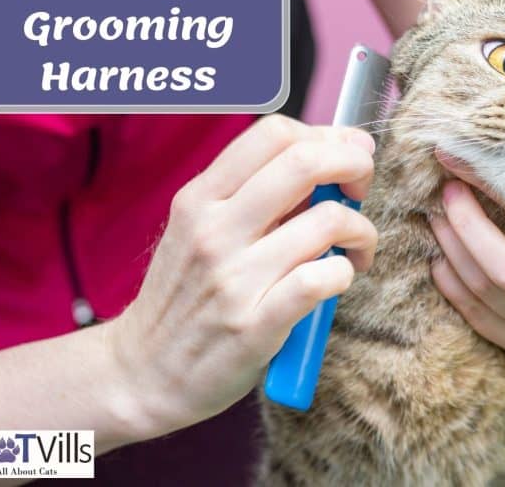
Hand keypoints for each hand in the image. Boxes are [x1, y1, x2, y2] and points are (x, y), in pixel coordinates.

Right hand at [104, 115, 376, 438]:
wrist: (144, 373)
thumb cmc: (184, 296)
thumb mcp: (199, 230)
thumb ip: (253, 196)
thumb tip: (326, 162)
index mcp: (200, 198)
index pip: (274, 132)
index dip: (325, 136)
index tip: (345, 155)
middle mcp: (214, 230)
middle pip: (304, 162)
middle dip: (354, 166)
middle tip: (360, 190)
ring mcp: (234, 278)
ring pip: (327, 222)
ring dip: (361, 231)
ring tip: (355, 250)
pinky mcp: (255, 324)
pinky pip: (321, 279)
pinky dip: (345, 273)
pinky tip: (338, 279)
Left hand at [430, 155, 504, 362]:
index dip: (491, 190)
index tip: (461, 160)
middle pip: (502, 270)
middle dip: (464, 227)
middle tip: (447, 192)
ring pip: (484, 293)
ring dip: (450, 250)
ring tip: (438, 217)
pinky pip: (479, 320)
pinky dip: (452, 287)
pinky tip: (441, 259)